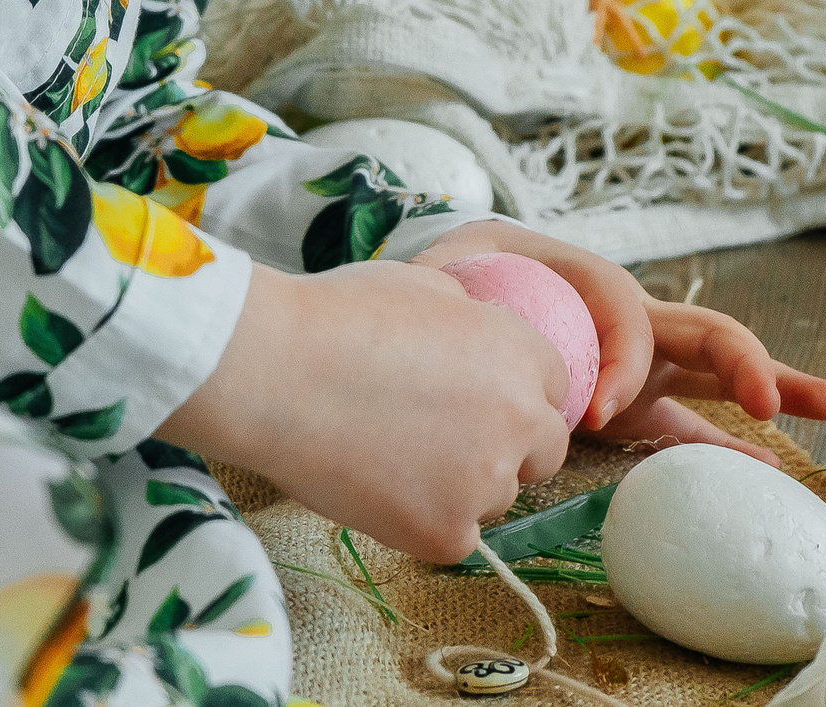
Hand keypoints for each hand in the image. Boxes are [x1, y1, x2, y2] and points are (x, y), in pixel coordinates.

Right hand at [158, 263, 570, 564]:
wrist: (274, 373)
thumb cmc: (335, 317)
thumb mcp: (422, 286)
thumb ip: (469, 317)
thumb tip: (474, 332)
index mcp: (519, 353)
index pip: (551, 388)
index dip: (512, 395)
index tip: (474, 402)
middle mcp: (519, 418)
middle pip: (542, 451)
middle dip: (506, 448)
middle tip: (442, 442)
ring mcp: (486, 481)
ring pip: (496, 497)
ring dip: (461, 487)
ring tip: (392, 459)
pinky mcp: (447, 532)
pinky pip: (456, 538)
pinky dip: (423, 523)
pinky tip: (379, 490)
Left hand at [413, 222, 825, 462]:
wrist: (475, 281)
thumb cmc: (470, 275)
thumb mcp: (459, 263)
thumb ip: (457, 274)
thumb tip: (448, 291)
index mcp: (595, 287)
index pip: (630, 318)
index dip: (624, 361)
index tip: (590, 412)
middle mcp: (634, 324)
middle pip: (705, 332)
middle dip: (747, 363)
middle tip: (771, 400)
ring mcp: (647, 364)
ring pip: (722, 371)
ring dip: (774, 384)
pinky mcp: (640, 403)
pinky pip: (694, 425)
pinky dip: (730, 446)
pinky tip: (769, 470)